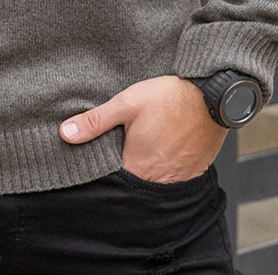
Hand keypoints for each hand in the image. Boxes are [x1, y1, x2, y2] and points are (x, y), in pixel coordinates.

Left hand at [60, 75, 227, 182]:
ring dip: (147, 169)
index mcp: (137, 167)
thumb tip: (65, 134)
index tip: (100, 159)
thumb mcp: (126, 104)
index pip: (113, 181)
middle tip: (125, 148)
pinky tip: (164, 147)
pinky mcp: (195, 171)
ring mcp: (179, 178)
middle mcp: (158, 180)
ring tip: (145, 147)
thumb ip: (95, 121)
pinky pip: (174, 177)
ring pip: (154, 181)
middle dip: (126, 171)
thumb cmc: (168, 98)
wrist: (213, 94)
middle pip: (134, 183)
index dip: (104, 171)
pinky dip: (166, 166)